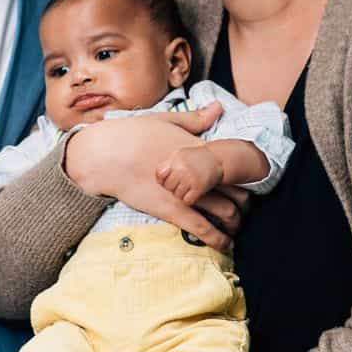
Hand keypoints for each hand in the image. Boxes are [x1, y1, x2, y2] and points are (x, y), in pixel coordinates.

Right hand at [64, 104, 239, 250]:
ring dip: (236, 222)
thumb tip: (218, 107)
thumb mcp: (166, 119)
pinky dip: (219, 239)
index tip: (245, 183)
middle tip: (244, 210)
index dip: (245, 176)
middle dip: (246, 204)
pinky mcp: (172, 210)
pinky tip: (225, 244)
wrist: (105, 154)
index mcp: (199, 148)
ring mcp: (187, 192)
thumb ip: (195, 118)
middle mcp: (199, 171)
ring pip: (227, 212)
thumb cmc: (132, 133)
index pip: (235, 165)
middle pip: (238, 191)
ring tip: (235, 228)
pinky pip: (203, 228)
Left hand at [157, 145, 222, 205]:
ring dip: (182, 193)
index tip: (170, 178)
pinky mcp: (199, 188)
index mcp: (175, 159)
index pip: (159, 176)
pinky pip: (187, 201)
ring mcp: (190, 179)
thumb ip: (167, 164)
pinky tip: (194, 192)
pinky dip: (190, 199)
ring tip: (189, 186)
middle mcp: (181, 169)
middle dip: (173, 187)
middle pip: (168, 187)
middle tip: (183, 182)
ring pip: (177, 195)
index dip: (163, 179)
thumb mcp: (180, 154)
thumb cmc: (196, 157)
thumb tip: (156, 177)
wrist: (218, 159)